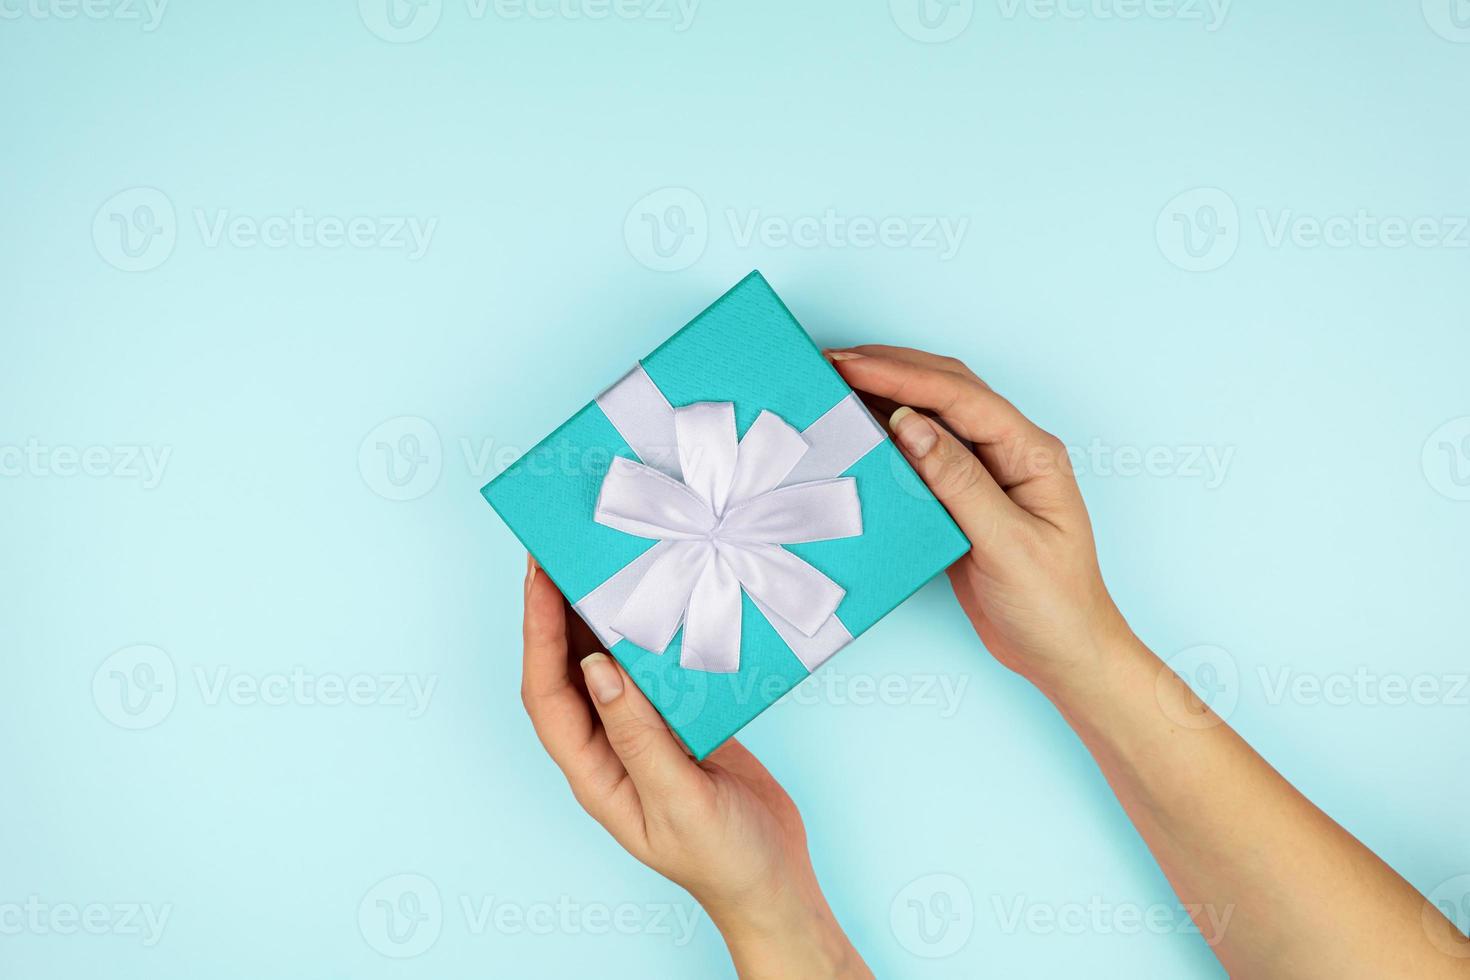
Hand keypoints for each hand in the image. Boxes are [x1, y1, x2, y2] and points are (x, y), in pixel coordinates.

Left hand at [520, 556, 871, 978]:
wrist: (777, 882)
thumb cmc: (724, 859)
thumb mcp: (679, 801)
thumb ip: (640, 737)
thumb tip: (598, 669)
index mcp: (595, 772)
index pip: (548, 692)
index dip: (536, 632)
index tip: (538, 576)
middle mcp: (610, 748)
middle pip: (567, 670)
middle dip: (557, 611)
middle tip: (561, 549)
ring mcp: (646, 734)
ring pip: (612, 664)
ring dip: (605, 617)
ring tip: (604, 561)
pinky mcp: (683, 724)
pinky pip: (658, 671)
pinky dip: (655, 635)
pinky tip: (664, 600)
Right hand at [829, 345, 1128, 694]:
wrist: (1065, 655)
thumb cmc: (1053, 605)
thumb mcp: (1006, 543)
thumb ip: (957, 481)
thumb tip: (910, 423)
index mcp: (1031, 452)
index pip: (961, 397)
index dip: (903, 375)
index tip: (850, 365)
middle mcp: (1010, 452)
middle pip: (947, 389)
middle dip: (890, 369)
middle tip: (830, 361)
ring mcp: (987, 474)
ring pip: (934, 414)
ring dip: (888, 393)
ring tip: (836, 382)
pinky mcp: (964, 500)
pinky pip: (922, 454)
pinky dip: (889, 436)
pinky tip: (859, 430)